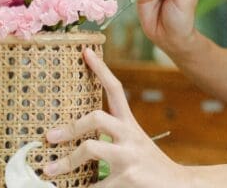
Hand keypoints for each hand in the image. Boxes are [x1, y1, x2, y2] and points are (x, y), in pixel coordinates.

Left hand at [43, 49, 189, 186]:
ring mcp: (129, 156)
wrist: (177, 185)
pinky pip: (95, 184)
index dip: (101, 69)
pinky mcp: (128, 178)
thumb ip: (112, 138)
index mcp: (130, 124)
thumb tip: (77, 138)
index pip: (116, 90)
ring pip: (91, 148)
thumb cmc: (149, 166)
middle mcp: (130, 135)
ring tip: (49, 170)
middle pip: (96, 117)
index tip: (85, 52)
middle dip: (70, 127)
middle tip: (50, 137)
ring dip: (66, 161)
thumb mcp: (134, 144)